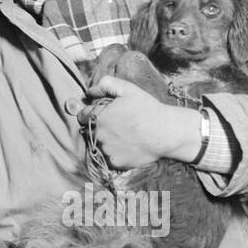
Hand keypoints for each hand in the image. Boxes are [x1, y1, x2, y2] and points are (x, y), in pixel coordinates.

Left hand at [79, 76, 197, 167]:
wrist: (165, 133)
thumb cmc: (148, 109)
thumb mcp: (128, 89)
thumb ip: (106, 84)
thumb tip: (90, 91)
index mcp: (98, 116)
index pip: (82, 116)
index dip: (90, 113)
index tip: (100, 113)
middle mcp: (98, 135)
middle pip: (90, 131)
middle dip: (99, 127)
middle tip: (118, 124)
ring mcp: (107, 150)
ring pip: (100, 145)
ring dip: (107, 141)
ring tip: (125, 136)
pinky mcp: (116, 163)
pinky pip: (110, 158)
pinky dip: (116, 153)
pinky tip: (129, 146)